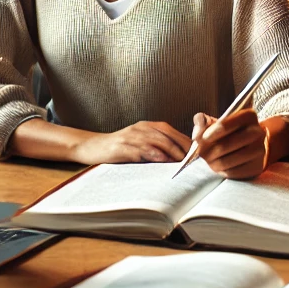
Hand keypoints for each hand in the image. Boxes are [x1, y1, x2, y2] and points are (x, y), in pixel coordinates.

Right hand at [76, 121, 191, 164]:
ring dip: (170, 151)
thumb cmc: (118, 148)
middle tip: (192, 158)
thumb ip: (155, 147)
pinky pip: (139, 150)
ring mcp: (130, 136)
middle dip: (180, 146)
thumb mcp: (138, 143)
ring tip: (182, 161)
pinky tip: (161, 160)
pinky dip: (152, 155)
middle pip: (165, 135)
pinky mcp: (121, 146)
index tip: (195, 151)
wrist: (92, 146)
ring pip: (155, 141)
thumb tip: (177, 158)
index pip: (169, 130)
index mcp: (146, 126)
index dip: (183, 139)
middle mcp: (140, 128)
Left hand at [192, 108, 269, 178]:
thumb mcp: (217, 122)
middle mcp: (258, 132)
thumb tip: (198, 129)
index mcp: (248, 116)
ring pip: (228, 161)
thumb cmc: (229, 132)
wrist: (251, 145)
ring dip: (213, 163)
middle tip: (201, 154)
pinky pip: (233, 172)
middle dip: (209, 152)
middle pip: (225, 145)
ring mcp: (260, 150)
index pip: (225, 125)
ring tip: (209, 161)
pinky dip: (223, 171)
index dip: (210, 133)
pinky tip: (220, 167)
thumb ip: (203, 121)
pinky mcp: (256, 167)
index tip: (202, 138)